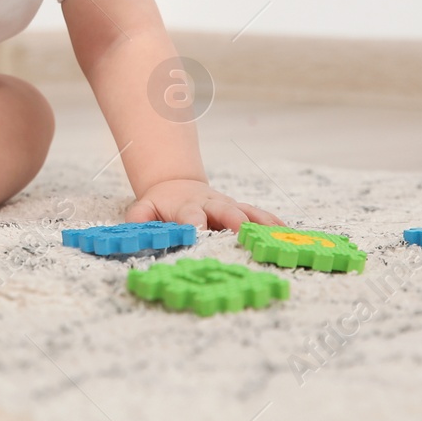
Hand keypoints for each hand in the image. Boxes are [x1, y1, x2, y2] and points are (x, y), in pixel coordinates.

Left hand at [126, 178, 283, 232]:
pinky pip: (259, 215)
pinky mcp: (240, 210)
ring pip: (246, 211)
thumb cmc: (160, 206)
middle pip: (224, 210)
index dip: (195, 224)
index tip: (199, 234)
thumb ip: (139, 221)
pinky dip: (273, 223)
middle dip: (234, 220)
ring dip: (260, 223)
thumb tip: (134, 232)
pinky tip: (287, 232)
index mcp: (185, 206)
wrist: (177, 186)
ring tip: (276, 235)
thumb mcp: (143, 210)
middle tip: (243, 232)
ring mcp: (227, 206)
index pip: (190, 215)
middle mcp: (210, 204)